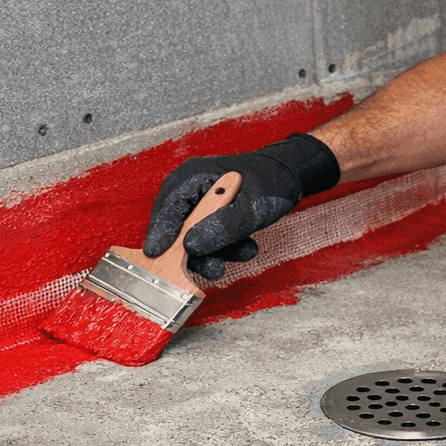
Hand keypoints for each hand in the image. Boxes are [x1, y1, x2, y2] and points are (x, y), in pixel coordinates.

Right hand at [143, 134, 338, 279]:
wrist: (289, 178)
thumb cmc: (271, 183)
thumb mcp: (252, 208)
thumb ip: (222, 226)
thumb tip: (190, 246)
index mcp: (193, 176)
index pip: (168, 206)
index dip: (160, 232)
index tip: (155, 255)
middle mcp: (189, 188)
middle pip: (175, 226)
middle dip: (193, 251)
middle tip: (213, 269)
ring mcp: (197, 203)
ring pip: (191, 237)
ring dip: (215, 252)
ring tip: (244, 253)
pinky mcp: (207, 216)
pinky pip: (205, 238)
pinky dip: (223, 248)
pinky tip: (246, 248)